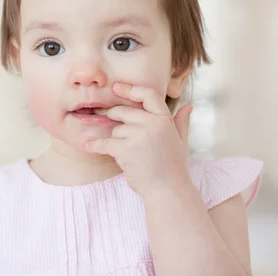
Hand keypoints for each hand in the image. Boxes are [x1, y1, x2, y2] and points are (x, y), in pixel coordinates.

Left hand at [85, 82, 192, 197]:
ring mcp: (138, 135)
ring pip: (116, 130)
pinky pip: (105, 143)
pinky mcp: (125, 149)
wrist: (167, 190)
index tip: (117, 87)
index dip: (131, 89)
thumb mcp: (181, 141)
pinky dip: (96, 145)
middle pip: (124, 111)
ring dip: (116, 140)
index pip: (148, 95)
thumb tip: (188, 106)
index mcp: (165, 119)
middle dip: (112, 113)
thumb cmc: (173, 166)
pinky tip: (90, 146)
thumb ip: (181, 122)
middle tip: (100, 112)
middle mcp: (152, 123)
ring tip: (127, 154)